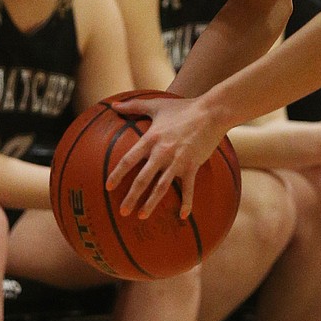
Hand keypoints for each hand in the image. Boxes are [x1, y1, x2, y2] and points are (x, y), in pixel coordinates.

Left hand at [105, 93, 227, 219]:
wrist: (212, 112)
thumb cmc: (183, 107)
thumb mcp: (156, 104)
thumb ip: (133, 106)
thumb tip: (112, 105)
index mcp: (151, 138)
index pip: (128, 160)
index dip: (117, 175)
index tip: (108, 187)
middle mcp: (162, 152)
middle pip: (142, 179)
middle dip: (131, 197)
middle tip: (123, 211)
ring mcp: (178, 161)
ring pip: (161, 187)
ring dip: (151, 203)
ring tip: (142, 216)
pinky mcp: (193, 166)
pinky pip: (189, 188)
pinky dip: (186, 203)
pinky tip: (183, 216)